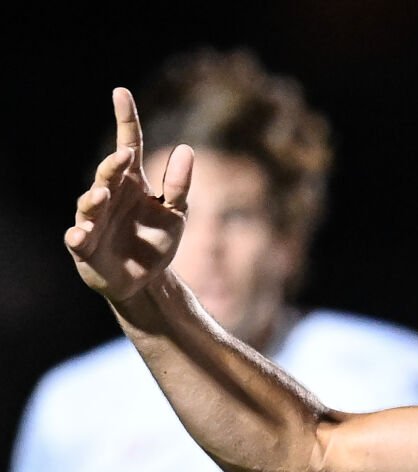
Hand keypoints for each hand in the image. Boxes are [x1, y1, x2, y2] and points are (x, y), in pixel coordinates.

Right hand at [64, 87, 192, 304]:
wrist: (145, 279)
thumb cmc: (155, 240)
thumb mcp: (176, 214)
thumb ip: (179, 185)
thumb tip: (186, 149)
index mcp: (132, 182)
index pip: (129, 144)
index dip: (126, 119)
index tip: (121, 92)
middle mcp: (109, 195)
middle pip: (108, 172)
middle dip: (113, 165)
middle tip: (124, 155)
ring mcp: (94, 219)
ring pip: (90, 203)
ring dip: (95, 198)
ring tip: (104, 193)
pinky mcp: (84, 245)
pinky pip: (78, 238)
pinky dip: (79, 235)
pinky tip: (80, 235)